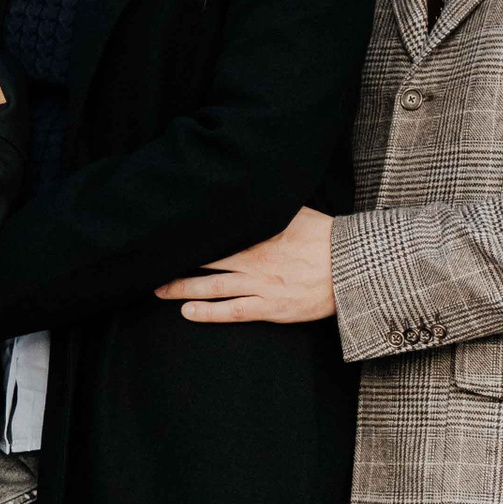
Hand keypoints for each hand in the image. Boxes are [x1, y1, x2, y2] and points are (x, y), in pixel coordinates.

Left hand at [159, 208, 336, 324]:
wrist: (351, 267)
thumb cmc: (329, 238)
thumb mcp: (299, 213)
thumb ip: (273, 209)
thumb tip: (255, 191)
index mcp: (259, 236)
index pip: (215, 236)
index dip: (190, 239)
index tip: (168, 238)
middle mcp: (254, 260)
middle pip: (206, 261)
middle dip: (177, 265)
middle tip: (151, 267)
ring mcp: (261, 286)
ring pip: (212, 287)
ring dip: (182, 288)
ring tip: (159, 290)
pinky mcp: (271, 308)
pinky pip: (233, 311)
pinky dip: (208, 312)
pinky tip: (188, 312)